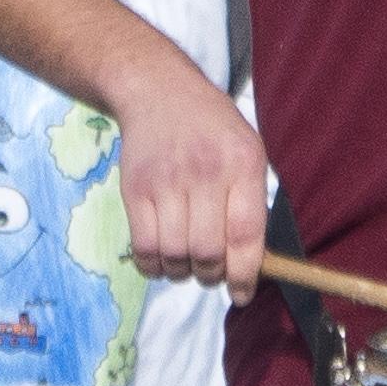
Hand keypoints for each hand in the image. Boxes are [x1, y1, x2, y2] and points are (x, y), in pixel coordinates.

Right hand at [115, 63, 269, 290]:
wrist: (159, 91)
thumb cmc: (213, 129)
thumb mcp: (247, 151)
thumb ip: (251, 203)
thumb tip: (251, 265)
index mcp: (243, 164)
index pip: (245, 235)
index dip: (245, 274)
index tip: (242, 294)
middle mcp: (205, 173)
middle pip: (208, 252)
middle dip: (212, 275)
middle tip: (212, 271)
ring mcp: (166, 182)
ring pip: (174, 255)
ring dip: (182, 272)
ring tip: (187, 262)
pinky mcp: (134, 190)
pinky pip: (143, 248)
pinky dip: (154, 266)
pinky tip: (162, 258)